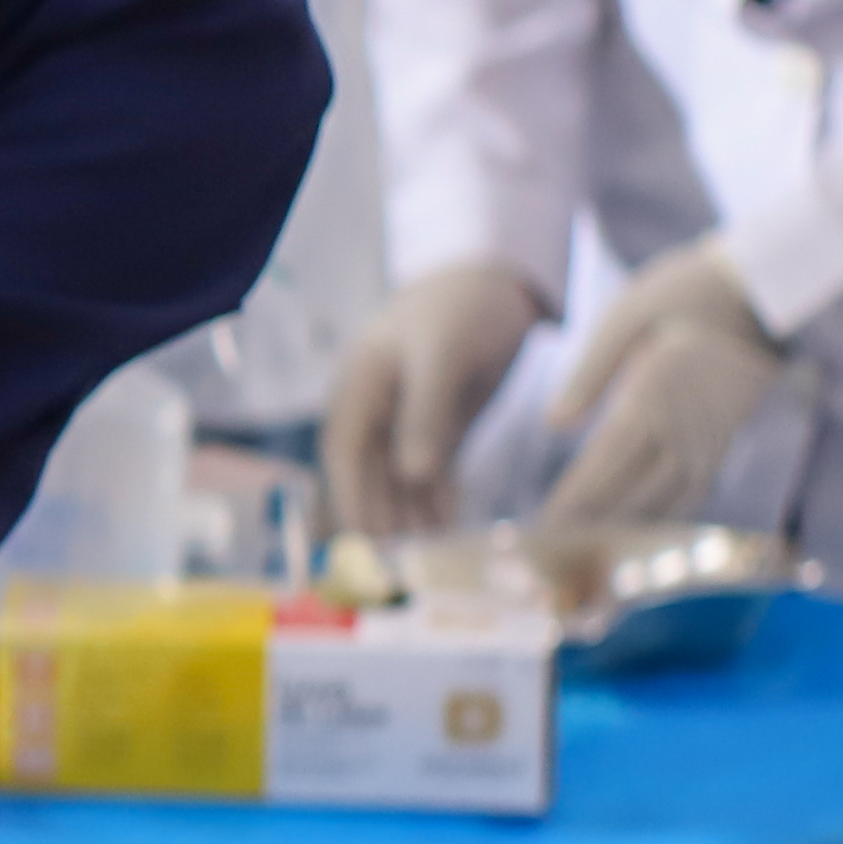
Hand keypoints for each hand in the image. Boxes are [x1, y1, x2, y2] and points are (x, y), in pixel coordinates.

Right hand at [325, 259, 557, 538]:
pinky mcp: (440, 426)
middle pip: (369, 472)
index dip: (351, 494)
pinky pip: (432, 472)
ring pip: (400, 479)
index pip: (345, 450)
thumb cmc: (460, 306)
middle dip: (381, 515)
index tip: (366, 538)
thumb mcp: (442, 353)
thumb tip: (410, 473)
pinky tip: (449, 528)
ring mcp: (409, 419)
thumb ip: (424, 412)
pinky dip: (438, 500)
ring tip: (428, 556)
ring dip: (410, 515)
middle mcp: (378, 408)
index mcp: (361, 384)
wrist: (497, 280)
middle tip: (399, 563)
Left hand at [544, 241, 789, 527]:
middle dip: (593, 517)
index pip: (608, 458)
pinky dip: (665, 510)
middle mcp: (686, 424)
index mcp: (655, 394)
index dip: (577, 493)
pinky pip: (695, 487)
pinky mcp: (728, 436)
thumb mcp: (625, 316)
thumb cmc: (684, 292)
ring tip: (589, 542)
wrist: (761, 287)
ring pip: (665, 496)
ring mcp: (712, 435)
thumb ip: (589, 372)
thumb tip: (554, 423)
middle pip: (634, 486)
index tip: (546, 518)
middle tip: (556, 542)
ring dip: (627, 522)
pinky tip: (641, 522)